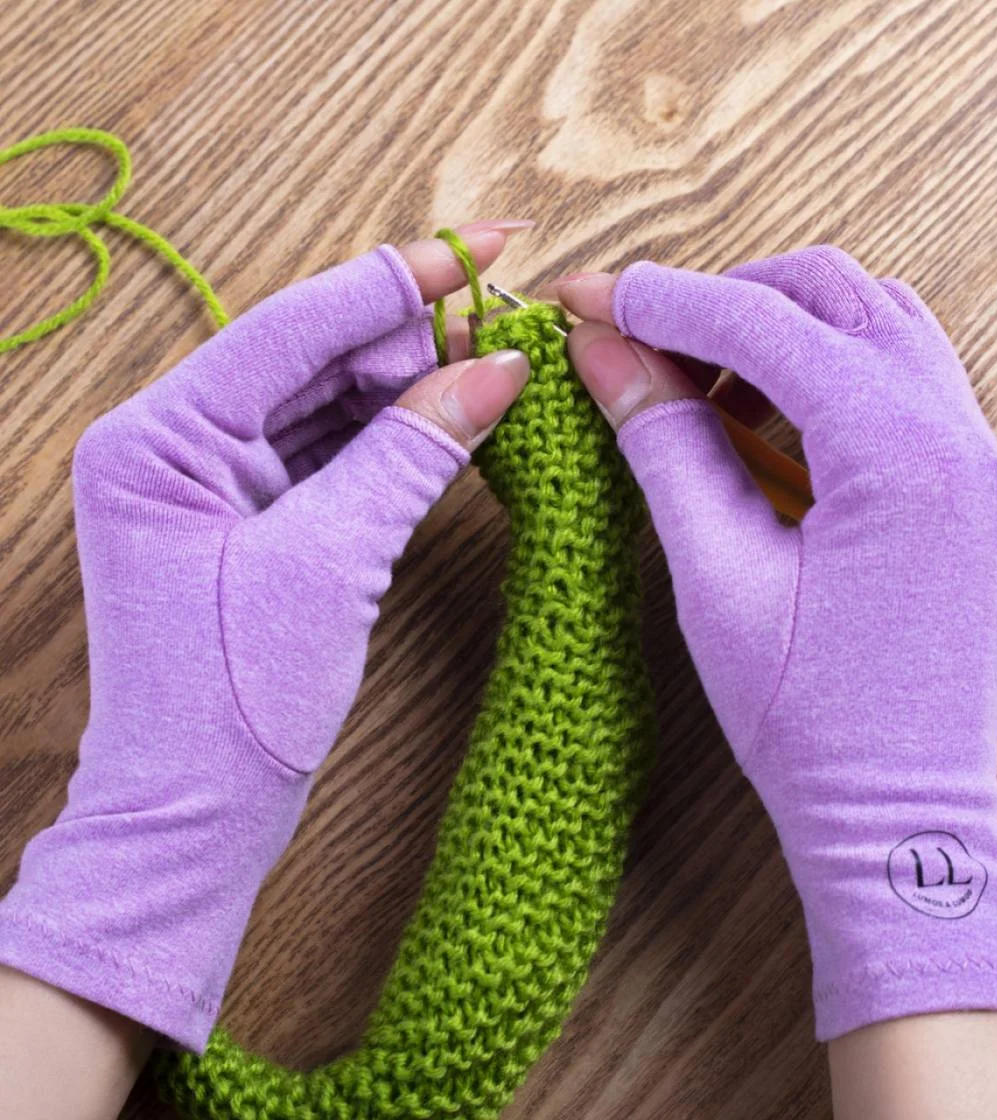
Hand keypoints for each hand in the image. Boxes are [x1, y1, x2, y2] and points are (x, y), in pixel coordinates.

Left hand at [0, 221, 531, 1050]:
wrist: (193, 817)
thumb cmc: (234, 705)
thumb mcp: (332, 564)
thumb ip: (413, 453)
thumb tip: (497, 371)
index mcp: (159, 437)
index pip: (295, 326)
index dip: (400, 280)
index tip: (489, 242)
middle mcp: (173, 441)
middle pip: (314, 357)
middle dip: (414, 337)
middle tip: (512, 324)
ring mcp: (209, 479)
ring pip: (327, 402)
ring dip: (410, 386)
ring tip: (497, 367)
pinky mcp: (247, 516)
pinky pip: (330, 453)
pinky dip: (392, 439)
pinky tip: (452, 421)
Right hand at [558, 247, 996, 1039]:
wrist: (897, 819)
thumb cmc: (804, 721)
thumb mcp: (715, 577)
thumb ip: (664, 446)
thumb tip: (603, 353)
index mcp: (899, 457)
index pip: (766, 325)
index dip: (665, 302)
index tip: (591, 300)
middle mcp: (960, 440)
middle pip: (837, 295)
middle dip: (728, 300)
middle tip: (645, 344)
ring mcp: (981, 464)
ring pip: (879, 326)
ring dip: (782, 330)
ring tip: (702, 385)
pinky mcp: (977, 491)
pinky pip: (906, 385)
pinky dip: (829, 375)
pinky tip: (769, 423)